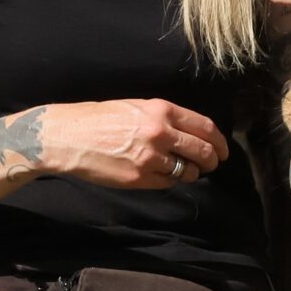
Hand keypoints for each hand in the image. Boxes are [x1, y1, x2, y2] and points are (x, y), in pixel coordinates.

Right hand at [38, 99, 228, 189]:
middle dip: (212, 161)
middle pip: (202, 151)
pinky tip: (162, 175)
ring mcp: (150, 157)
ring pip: (188, 171)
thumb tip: (191, 133)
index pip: (205, 127)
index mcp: (161, 110)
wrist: (68, 136)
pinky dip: (170, 181)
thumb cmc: (99, 118)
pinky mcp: (140, 178)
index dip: (219, 141)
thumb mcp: (136, 107)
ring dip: (191, 173)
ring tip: (184, 170)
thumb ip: (165, 118)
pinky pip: (168, 183)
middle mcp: (160, 132)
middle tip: (211, 165)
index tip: (223, 150)